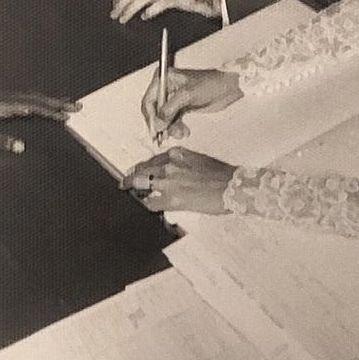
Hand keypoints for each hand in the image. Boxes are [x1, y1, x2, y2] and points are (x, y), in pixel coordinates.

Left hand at [0, 91, 79, 152]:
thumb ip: (0, 141)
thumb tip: (23, 147)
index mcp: (1, 104)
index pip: (31, 106)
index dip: (49, 111)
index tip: (66, 115)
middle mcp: (4, 97)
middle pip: (36, 98)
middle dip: (57, 103)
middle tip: (77, 106)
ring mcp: (2, 96)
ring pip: (31, 96)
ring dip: (50, 100)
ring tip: (67, 104)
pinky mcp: (0, 98)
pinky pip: (24, 97)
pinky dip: (38, 100)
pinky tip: (44, 104)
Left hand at [120, 147, 235, 215]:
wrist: (234, 186)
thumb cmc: (222, 175)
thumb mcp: (198, 160)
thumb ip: (181, 164)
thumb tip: (170, 173)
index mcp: (177, 153)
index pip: (152, 160)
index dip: (142, 168)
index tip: (136, 172)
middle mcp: (170, 164)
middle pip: (142, 170)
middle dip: (131, 178)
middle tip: (124, 183)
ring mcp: (170, 180)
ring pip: (142, 184)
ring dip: (135, 190)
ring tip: (130, 194)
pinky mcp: (172, 198)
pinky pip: (152, 203)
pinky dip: (148, 204)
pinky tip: (148, 206)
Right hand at [142, 65, 242, 142]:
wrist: (228, 87)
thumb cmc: (211, 83)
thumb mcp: (187, 95)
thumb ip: (169, 109)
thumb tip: (158, 123)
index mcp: (164, 78)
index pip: (149, 100)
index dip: (150, 116)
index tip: (155, 129)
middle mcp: (167, 87)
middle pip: (155, 110)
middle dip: (161, 124)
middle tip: (165, 136)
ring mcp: (174, 98)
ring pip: (164, 118)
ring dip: (170, 128)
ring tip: (179, 133)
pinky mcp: (182, 106)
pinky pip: (173, 120)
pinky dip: (177, 127)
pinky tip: (184, 131)